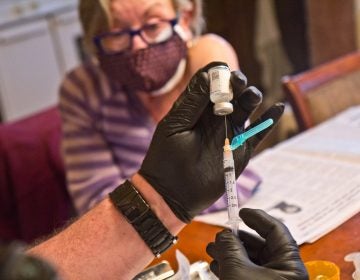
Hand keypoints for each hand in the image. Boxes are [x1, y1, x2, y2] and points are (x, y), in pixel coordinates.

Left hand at [139, 61, 283, 221]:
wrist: (172, 194)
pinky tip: (278, 108)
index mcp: (196, 109)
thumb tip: (208, 75)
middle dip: (237, 82)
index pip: (211, 82)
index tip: (223, 71)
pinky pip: (259, 133)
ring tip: (251, 96)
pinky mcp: (241, 150)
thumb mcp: (175, 126)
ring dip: (252, 97)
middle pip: (232, 91)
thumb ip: (192, 102)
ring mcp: (229, 132)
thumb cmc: (166, 158)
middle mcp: (215, 117)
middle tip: (237, 82)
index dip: (218, 73)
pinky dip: (269, 120)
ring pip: (246, 108)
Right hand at [206, 208, 308, 279]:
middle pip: (261, 246)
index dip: (258, 217)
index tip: (241, 211)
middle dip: (237, 238)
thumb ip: (230, 248)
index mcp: (290, 266)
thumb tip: (223, 234)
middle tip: (221, 234)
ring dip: (230, 253)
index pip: (277, 231)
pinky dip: (231, 267)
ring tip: (212, 249)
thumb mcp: (238, 271)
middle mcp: (283, 274)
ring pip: (251, 261)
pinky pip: (246, 274)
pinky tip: (216, 264)